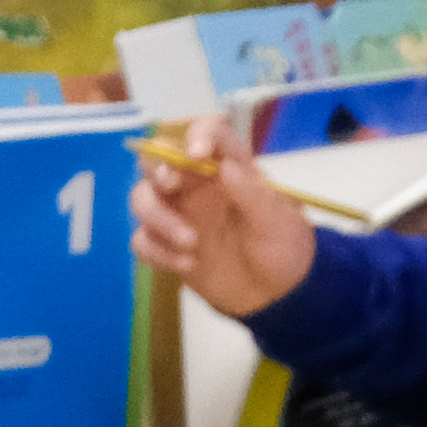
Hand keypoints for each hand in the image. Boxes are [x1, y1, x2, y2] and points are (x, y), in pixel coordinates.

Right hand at [130, 144, 319, 315]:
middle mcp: (196, 183)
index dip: (198, 133)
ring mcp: (178, 212)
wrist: (278, 295)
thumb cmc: (283, 249)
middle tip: (170, 186)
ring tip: (191, 244)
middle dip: (157, 167)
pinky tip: (187, 266)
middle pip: (158, 157)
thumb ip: (255, 196)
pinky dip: (157, 251)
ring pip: (142, 197)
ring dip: (158, 217)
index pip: (208, 131)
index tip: (197, 154)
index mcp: (228, 167)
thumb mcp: (281, 224)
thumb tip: (225, 166)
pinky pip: (143, 239)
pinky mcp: (166, 244)